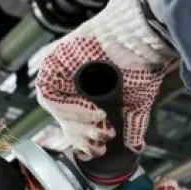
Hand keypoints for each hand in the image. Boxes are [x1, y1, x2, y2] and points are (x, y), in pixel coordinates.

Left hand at [35, 0, 176, 158]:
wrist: (138, 40)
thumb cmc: (139, 64)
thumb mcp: (136, 102)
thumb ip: (133, 124)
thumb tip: (136, 146)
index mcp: (84, 88)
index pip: (74, 121)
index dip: (84, 140)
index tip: (98, 150)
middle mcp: (69, 80)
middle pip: (64, 118)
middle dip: (83, 135)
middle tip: (101, 142)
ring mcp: (58, 71)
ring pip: (56, 111)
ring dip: (78, 124)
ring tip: (101, 125)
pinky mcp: (50, 64)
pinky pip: (50, 96)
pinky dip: (70, 109)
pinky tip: (94, 112)